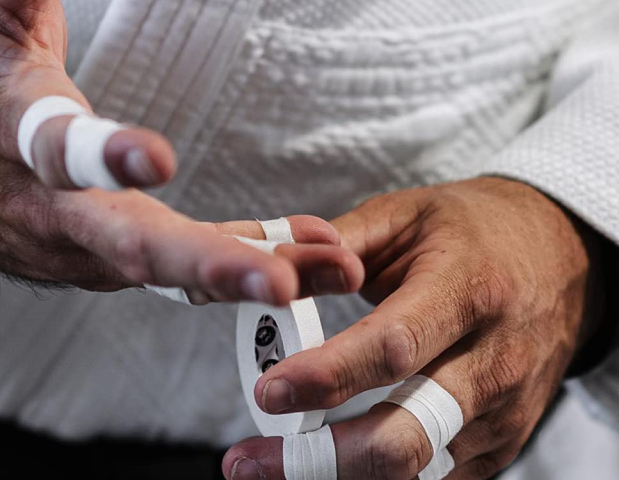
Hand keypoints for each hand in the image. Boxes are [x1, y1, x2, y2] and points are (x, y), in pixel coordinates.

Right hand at [0, 0, 363, 301]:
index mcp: (18, 138)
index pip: (59, 153)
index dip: (105, 160)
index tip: (156, 161)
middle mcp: (52, 214)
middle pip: (130, 246)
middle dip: (207, 265)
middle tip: (278, 281)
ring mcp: (81, 250)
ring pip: (169, 273)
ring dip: (251, 270)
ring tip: (333, 269)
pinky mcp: (103, 265)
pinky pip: (177, 272)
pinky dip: (240, 261)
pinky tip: (299, 256)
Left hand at [224, 177, 606, 478]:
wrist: (559, 260)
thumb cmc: (474, 233)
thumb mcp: (408, 214)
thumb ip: (339, 241)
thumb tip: (273, 270)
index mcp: (467, 291)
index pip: (394, 348)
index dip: (327, 377)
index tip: (268, 392)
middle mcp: (493, 360)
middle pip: (405, 436)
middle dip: (319, 459)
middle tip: (247, 461)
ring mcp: (502, 411)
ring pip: (416, 470)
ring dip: (338, 477)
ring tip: (273, 467)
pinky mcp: (501, 441)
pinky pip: (434, 478)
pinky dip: (376, 478)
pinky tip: (330, 465)